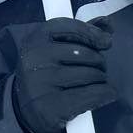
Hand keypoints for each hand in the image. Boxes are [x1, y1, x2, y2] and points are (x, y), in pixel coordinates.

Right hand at [11, 18, 116, 132]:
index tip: (105, 42)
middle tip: (94, 69)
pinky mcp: (52, 107)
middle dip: (99, 62)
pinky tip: (103, 94)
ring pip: (93, 74)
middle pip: (87, 54)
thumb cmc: (47, 74)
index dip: (93, 34)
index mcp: (35, 40)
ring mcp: (42, 84)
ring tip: (91, 84)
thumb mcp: (55, 49)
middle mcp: (35, 59)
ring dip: (101, 79)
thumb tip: (107, 22)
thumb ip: (80, 33)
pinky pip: (95, 94)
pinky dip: (106, 94)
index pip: (71, 28)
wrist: (25, 109)